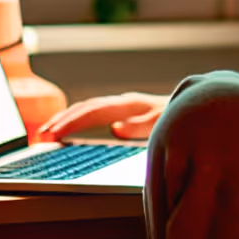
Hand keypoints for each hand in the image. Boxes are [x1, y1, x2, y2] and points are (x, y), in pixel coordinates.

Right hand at [37, 92, 168, 139]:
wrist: (197, 105)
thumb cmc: (181, 117)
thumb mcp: (164, 123)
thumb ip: (141, 126)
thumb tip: (114, 127)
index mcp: (132, 104)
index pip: (94, 111)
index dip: (72, 123)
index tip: (53, 135)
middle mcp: (126, 101)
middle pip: (87, 107)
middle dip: (62, 120)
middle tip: (41, 137)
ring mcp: (125, 105)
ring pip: (89, 107)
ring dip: (67, 118)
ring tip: (46, 133)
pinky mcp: (126, 111)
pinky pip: (95, 111)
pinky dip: (77, 117)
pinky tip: (68, 127)